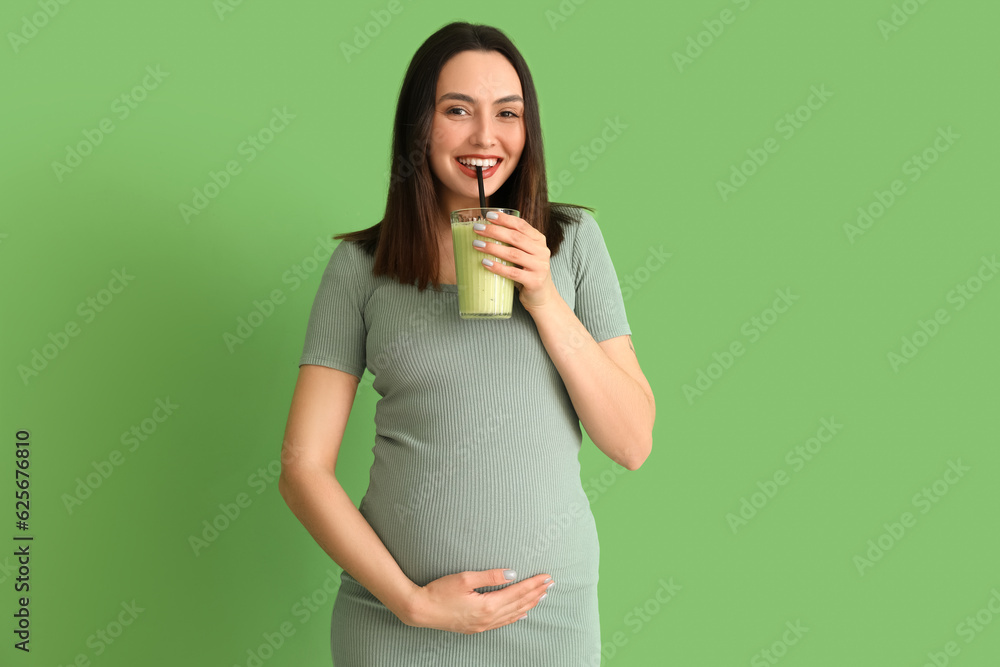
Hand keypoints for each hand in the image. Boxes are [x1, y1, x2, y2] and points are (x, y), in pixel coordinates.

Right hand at [401, 568, 551, 633]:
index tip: (547, 577)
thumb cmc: (440, 591)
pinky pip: (502, 622)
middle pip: (519, 604)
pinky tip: (522, 613)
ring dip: (529, 604)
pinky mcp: (476, 627)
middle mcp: (488, 618)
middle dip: (536, 593)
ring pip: (513, 614)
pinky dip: (515, 616)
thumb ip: (490, 576)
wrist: (421, 610)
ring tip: (542, 596)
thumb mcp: (465, 578)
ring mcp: (483, 625)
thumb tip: (511, 574)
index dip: (533, 584)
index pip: (517, 592)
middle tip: (551, 584)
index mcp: (488, 605)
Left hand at [473, 210, 558, 310]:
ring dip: (493, 248)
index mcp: (539, 240)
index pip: (521, 225)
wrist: (542, 297)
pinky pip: (513, 273)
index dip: (505, 219)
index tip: (488, 215)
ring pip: (513, 254)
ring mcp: (540, 267)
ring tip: (477, 244)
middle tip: (477, 229)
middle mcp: (542, 251)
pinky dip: (498, 267)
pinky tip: (485, 263)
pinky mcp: (534, 281)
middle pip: (515, 238)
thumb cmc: (528, 272)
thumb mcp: (525, 254)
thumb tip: (485, 231)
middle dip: (494, 231)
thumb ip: (513, 243)